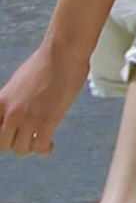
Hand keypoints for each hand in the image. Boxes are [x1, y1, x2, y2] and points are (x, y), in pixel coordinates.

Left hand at [0, 37, 83, 155]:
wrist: (63, 53)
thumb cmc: (45, 62)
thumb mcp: (18, 81)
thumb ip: (11, 99)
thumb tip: (13, 110)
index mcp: (1, 101)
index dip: (1, 135)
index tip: (10, 135)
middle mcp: (10, 112)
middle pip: (3, 145)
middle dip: (14, 143)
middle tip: (26, 138)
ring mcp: (27, 118)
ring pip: (21, 149)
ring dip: (31, 146)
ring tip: (40, 139)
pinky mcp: (46, 122)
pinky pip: (39, 147)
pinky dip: (44, 149)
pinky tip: (50, 144)